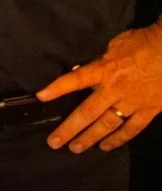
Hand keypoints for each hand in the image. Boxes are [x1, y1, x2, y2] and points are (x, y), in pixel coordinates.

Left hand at [38, 22, 161, 152]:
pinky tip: (106, 146)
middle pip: (88, 112)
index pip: (76, 79)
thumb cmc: (141, 42)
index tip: (41, 97)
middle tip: (54, 142)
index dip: (57, 88)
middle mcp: (115, 89)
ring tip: (75, 148)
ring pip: (107, 125)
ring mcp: (133, 102)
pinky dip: (119, 139)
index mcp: (104, 69)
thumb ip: (98, 61)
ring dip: (90, 138)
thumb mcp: (113, 45)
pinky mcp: (149, 110)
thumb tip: (82, 70)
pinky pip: (132, 128)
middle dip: (69, 129)